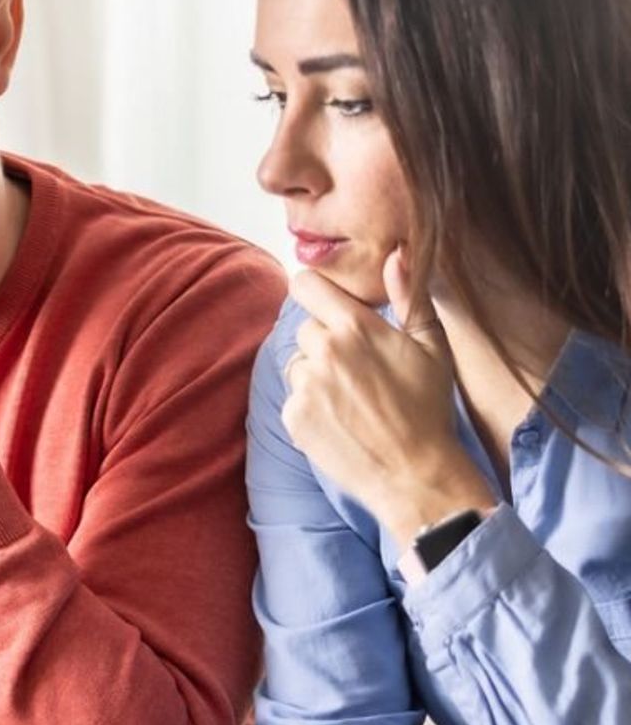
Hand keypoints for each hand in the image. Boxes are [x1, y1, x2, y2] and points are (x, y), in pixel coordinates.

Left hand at [282, 252, 494, 542]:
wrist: (413, 471)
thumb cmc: (429, 407)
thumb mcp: (432, 346)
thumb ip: (409, 296)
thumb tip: (396, 253)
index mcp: (355, 326)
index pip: (306, 285)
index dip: (314, 291)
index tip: (324, 302)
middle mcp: (324, 351)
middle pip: (306, 329)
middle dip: (326, 342)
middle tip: (359, 369)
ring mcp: (305, 385)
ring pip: (299, 365)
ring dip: (317, 375)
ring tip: (354, 399)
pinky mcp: (293, 416)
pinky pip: (294, 398)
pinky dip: (310, 406)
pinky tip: (341, 420)